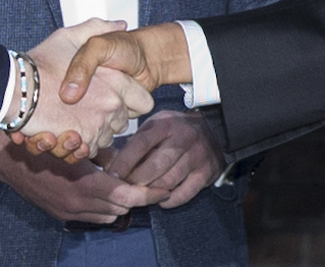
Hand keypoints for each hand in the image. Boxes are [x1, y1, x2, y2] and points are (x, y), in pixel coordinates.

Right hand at [0, 135, 162, 222]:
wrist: (9, 160)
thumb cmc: (43, 144)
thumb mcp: (77, 143)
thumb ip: (102, 154)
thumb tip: (121, 158)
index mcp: (86, 183)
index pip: (128, 195)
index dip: (149, 194)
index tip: (163, 188)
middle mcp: (80, 203)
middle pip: (121, 208)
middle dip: (137, 198)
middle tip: (151, 185)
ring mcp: (70, 212)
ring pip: (108, 216)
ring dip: (120, 205)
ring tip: (127, 187)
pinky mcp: (61, 215)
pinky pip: (92, 218)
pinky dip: (104, 208)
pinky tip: (103, 192)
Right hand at [18, 23, 152, 158]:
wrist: (17, 88)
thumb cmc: (42, 63)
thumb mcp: (71, 37)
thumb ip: (98, 28)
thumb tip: (120, 24)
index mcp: (114, 80)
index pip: (143, 102)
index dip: (130, 101)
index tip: (112, 97)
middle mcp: (111, 104)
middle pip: (123, 123)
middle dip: (108, 118)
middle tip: (85, 108)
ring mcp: (98, 125)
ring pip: (106, 138)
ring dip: (93, 132)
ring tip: (71, 119)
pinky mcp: (82, 141)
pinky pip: (90, 150)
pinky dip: (80, 145)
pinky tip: (66, 131)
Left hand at [101, 110, 223, 208]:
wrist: (213, 130)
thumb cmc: (175, 130)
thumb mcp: (157, 125)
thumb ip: (137, 141)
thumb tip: (111, 161)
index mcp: (166, 124)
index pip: (141, 143)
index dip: (125, 161)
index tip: (113, 175)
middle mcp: (183, 139)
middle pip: (155, 165)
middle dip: (137, 180)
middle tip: (125, 189)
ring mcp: (196, 156)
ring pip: (168, 181)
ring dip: (151, 191)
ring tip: (141, 195)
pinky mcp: (206, 173)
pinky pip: (184, 193)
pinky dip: (169, 200)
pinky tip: (160, 199)